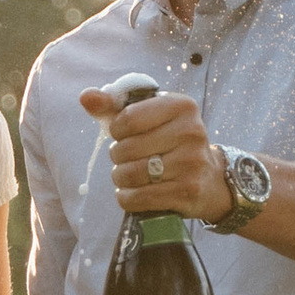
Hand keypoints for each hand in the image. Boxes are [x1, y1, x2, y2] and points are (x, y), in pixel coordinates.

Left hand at [81, 81, 230, 225]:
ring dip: (121, 178)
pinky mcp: (188, 191)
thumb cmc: (170, 142)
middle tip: (127, 159)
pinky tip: (132, 194)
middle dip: (118, 157)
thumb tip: (86, 96)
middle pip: (126, 148)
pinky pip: (139, 197)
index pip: (127, 118)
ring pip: (130, 174)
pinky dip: (127, 198)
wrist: (209, 178)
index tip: (124, 135)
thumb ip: (114, 105)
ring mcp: (191, 162)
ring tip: (129, 176)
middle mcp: (191, 131)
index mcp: (181, 105)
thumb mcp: (149, 117)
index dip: (116, 130)